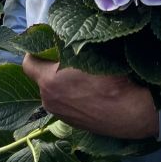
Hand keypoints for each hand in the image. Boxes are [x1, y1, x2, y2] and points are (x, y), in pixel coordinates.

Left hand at [22, 54, 157, 138]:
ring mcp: (60, 115)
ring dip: (61, 82)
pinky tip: (90, 91)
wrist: (133, 111)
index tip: (49, 44)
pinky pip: (65, 103)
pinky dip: (71, 95)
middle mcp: (49, 100)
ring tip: (82, 74)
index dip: (36, 51)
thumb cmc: (112, 78)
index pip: (28, 62)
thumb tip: (61, 36)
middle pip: (41, 77)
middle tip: (68, 57)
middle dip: (51, 66)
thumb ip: (69, 45)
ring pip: (53, 91)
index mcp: (48, 81)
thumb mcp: (90, 52)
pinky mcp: (73, 124)